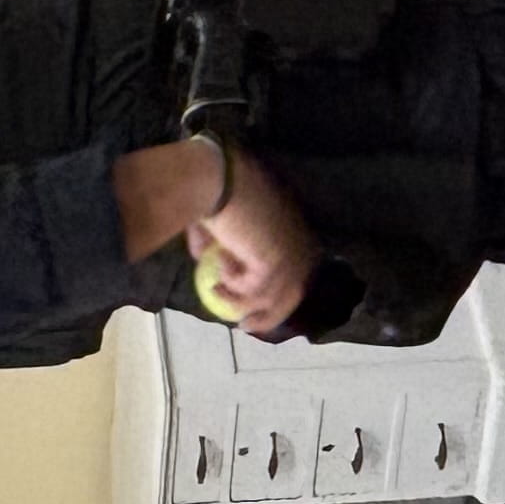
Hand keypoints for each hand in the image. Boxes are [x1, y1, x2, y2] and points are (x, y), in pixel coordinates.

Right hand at [185, 146, 319, 339]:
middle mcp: (299, 240)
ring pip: (271, 296)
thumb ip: (215, 241)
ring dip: (240, 301)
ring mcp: (290, 253)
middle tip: (242, 326)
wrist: (214, 177)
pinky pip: (252, 291)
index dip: (277, 290)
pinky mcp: (275, 263)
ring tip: (216, 292)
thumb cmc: (213, 188)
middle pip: (293, 290)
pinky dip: (233, 287)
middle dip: (270, 313)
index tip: (254, 306)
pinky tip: (219, 271)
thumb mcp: (215, 220)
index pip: (296, 267)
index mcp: (293, 224)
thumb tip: (205, 260)